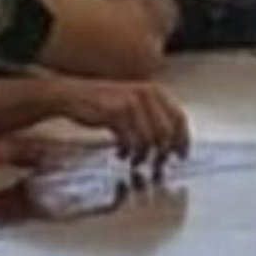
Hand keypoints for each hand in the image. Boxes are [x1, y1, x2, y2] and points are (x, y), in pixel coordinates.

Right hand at [55, 79, 189, 169]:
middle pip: (167, 133)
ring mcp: (130, 103)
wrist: (73, 94)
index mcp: (154, 90)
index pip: (179, 118)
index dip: (183, 140)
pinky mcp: (116, 113)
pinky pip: (131, 142)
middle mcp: (145, 93)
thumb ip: (154, 116)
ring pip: (150, 140)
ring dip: (144, 157)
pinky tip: (122, 154)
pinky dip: (128, 153)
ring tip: (137, 162)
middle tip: (158, 166)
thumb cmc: (104, 102)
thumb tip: (174, 145)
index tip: (181, 156)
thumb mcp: (134, 102)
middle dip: (164, 154)